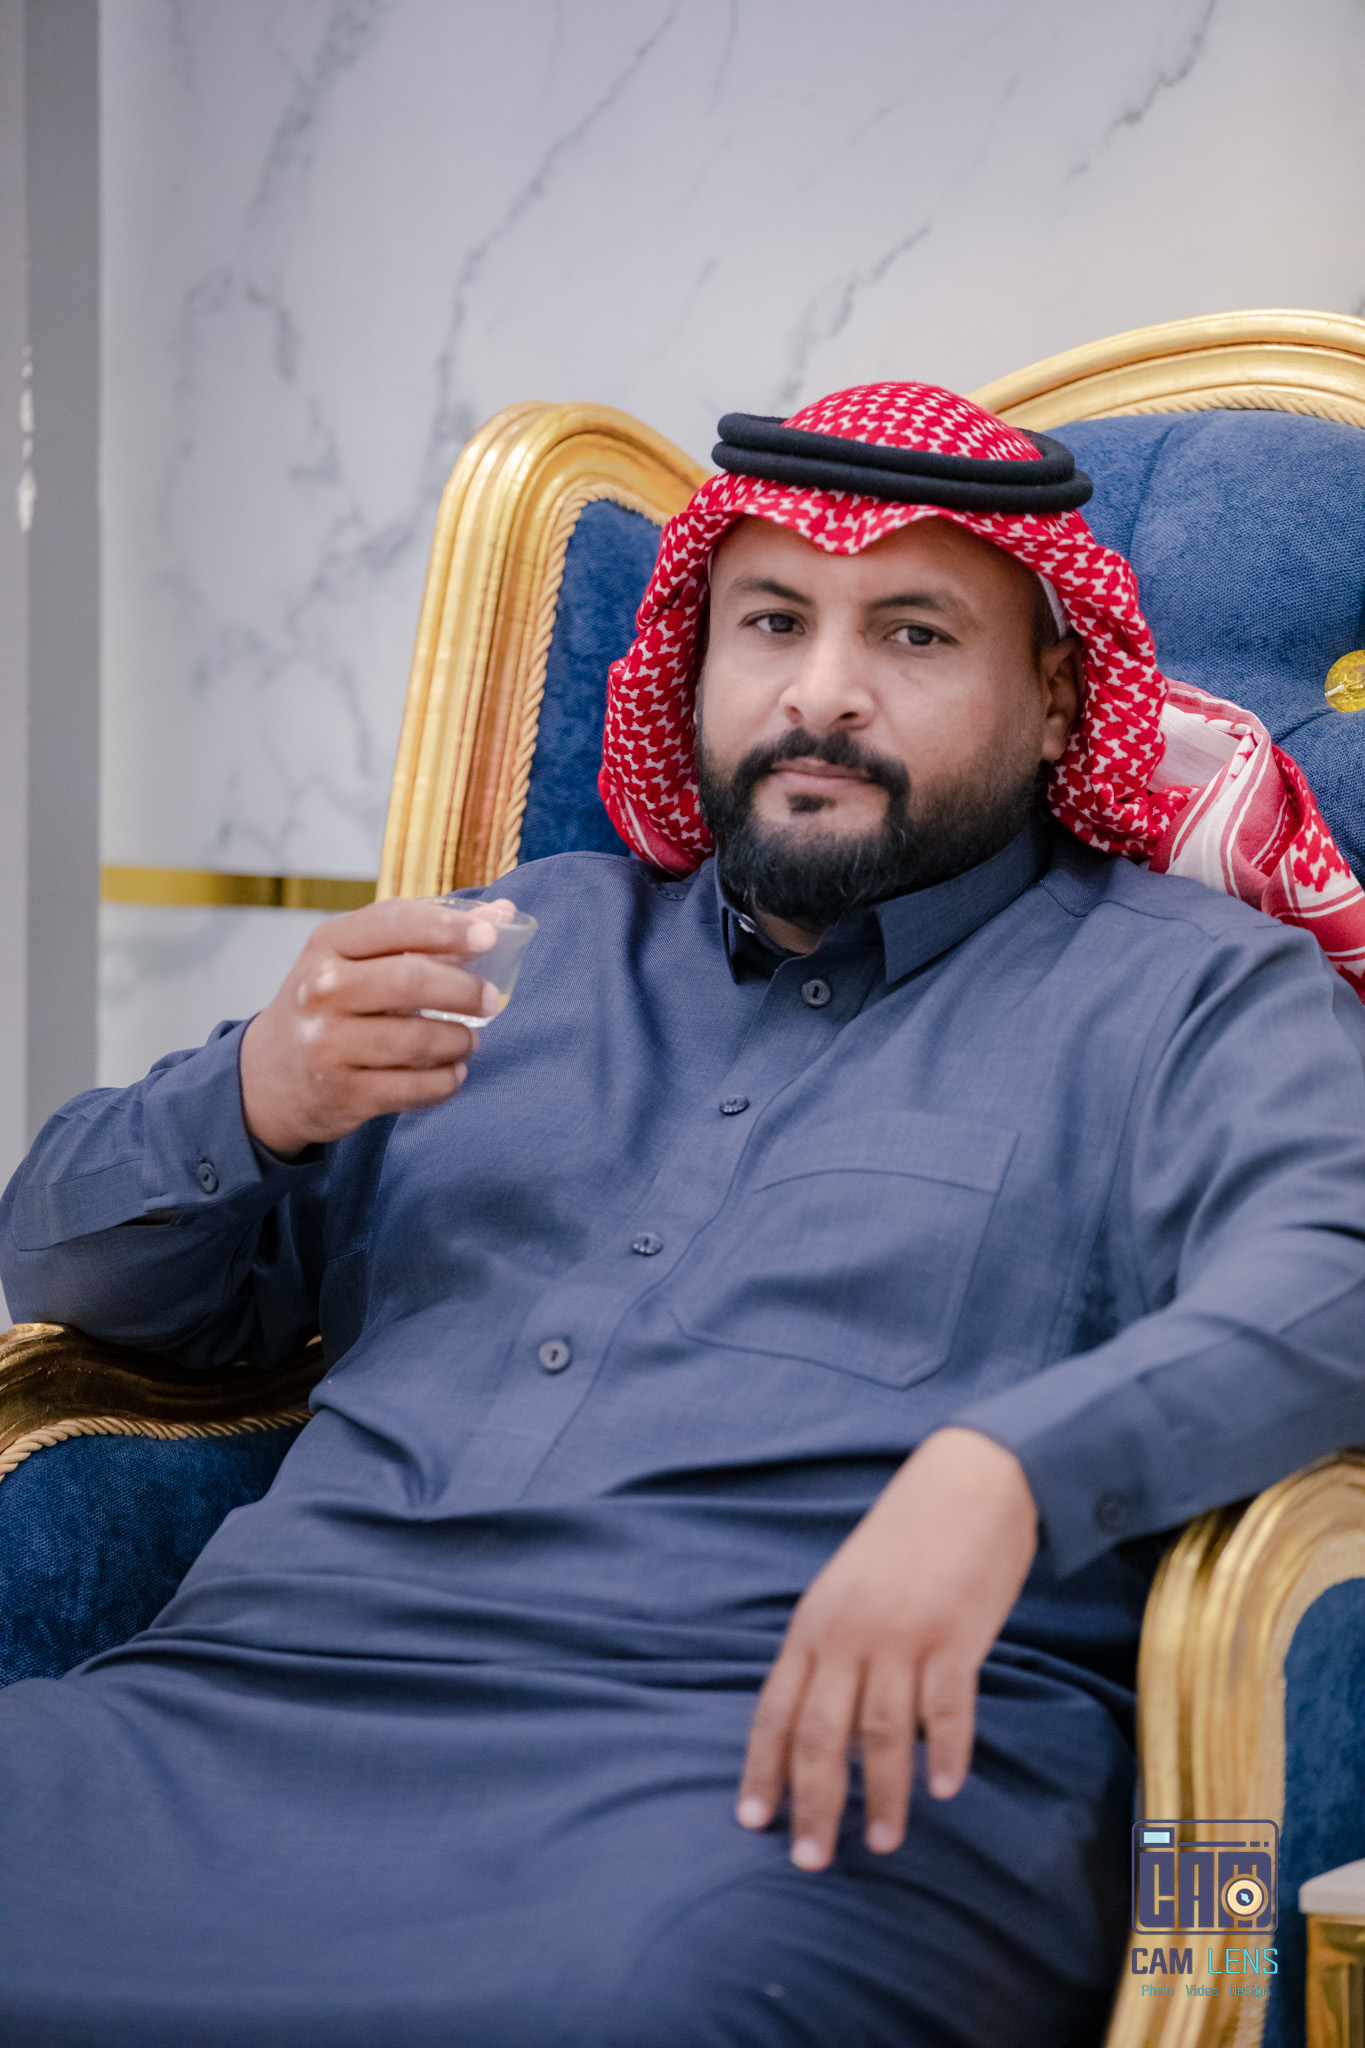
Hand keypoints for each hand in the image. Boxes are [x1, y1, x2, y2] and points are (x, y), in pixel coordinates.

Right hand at [239, 896, 515, 1156]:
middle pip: (409, 981)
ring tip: (468, 1041)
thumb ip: (427, 936)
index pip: (393, 922)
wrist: (271, 1074)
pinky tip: (452, 1072)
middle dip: (463, 991)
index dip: (447, 926)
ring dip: (458, 1041)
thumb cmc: (331, 1004)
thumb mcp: (359, 958)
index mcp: (328, 943)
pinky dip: (445, 1082)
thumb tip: (502, 913)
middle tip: (491, 1000)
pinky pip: (412, 1089)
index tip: (489, 936)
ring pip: (416, 1040)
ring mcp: (327, 1043)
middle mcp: (321, 989)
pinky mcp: (342, 1092)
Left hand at [736, 1427, 1036, 1870]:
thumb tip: (822, 1727)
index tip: (753, 1822)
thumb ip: (832, 1652)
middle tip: (811, 1862)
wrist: (966, 1483)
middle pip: (819, 1735)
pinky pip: (946, 1710)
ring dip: (880, 1795)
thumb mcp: (848, 1590)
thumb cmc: (906, 1540)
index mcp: (814, 1624)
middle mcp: (849, 1634)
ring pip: (881, 1734)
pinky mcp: (956, 1636)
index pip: (775, 1709)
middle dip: (813, 1804)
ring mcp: (902, 1635)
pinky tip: (944, 1788)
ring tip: (881, 1843)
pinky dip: (944, 1753)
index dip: (763, 1769)